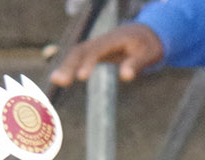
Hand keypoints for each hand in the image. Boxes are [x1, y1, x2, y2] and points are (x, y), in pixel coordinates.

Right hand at [50, 24, 165, 86]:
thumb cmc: (148, 45)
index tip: (82, 77)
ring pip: (77, 53)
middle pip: (81, 50)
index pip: (97, 50)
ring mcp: (96, 46)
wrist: (145, 34)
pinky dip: (69, 66)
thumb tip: (125, 76)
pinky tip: (60, 78)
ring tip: (55, 80)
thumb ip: (137, 64)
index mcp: (114, 39)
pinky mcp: (95, 52)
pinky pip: (79, 58)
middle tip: (60, 80)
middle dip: (70, 64)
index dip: (88, 62)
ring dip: (66, 66)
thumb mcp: (149, 55)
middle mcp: (101, 40)